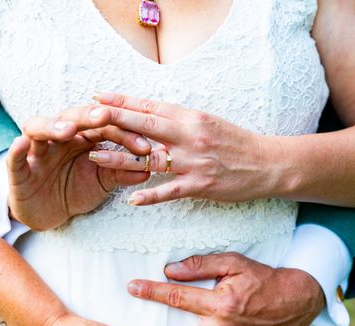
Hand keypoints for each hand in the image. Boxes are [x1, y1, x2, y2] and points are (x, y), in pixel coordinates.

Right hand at [7, 105, 152, 230]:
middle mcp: (58, 137)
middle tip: (104, 117)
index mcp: (82, 137)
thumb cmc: (76, 189)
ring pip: (38, 128)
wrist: (49, 212)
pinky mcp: (17, 170)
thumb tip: (148, 168)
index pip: (104, 127)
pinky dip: (16, 150)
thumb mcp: (102, 182)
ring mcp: (36, 151)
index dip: (123, 134)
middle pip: (71, 118)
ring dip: (52, 126)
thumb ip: (121, 173)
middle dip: (87, 117)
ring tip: (67, 131)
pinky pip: (13, 158)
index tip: (145, 146)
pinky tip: (21, 144)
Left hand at [88, 92, 282, 205]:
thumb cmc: (236, 142)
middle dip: (114, 120)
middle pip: (145, 125)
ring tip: (95, 155)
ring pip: (150, 158)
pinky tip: (131, 198)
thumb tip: (150, 114)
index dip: (123, 101)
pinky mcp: (200, 184)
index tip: (98, 97)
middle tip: (87, 116)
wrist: (267, 164)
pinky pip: (169, 190)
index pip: (151, 106)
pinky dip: (150, 195)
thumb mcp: (208, 122)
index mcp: (191, 117)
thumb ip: (180, 120)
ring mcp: (194, 161)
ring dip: (120, 157)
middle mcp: (190, 135)